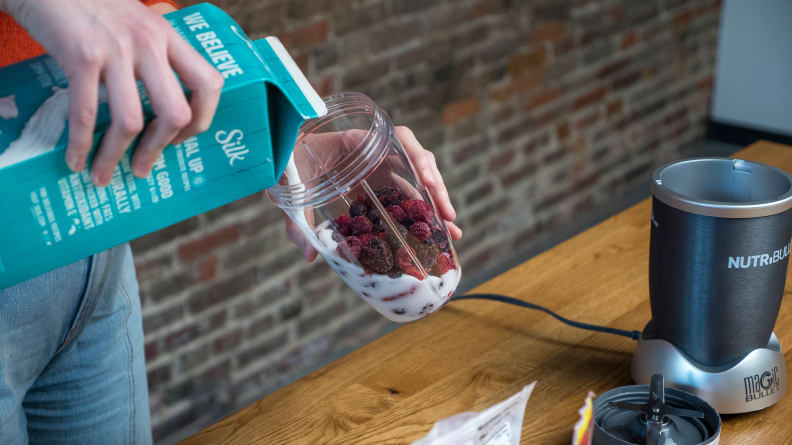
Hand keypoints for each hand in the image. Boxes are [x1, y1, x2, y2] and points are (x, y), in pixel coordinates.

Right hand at [2, 0, 223, 185]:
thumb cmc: (90, 6)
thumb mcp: (135, 22)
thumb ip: (152, 55)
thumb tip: (157, 111)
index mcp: (168, 36)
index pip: (208, 84)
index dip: (202, 119)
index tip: (181, 139)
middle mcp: (149, 43)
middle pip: (175, 113)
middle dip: (158, 149)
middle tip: (142, 168)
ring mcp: (116, 50)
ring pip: (131, 121)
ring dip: (115, 156)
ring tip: (103, 174)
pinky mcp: (81, 56)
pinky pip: (87, 113)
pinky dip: (81, 145)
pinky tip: (75, 160)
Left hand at [285, 126, 461, 260]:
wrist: (279, 156)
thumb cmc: (286, 161)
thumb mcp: (289, 184)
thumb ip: (297, 218)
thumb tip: (311, 255)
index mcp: (358, 142)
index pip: (400, 140)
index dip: (417, 158)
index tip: (427, 181)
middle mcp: (375, 153)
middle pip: (417, 163)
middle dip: (436, 189)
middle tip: (448, 218)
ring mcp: (379, 169)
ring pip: (417, 182)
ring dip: (435, 206)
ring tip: (451, 234)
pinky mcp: (379, 185)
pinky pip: (405, 197)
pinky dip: (421, 215)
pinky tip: (434, 236)